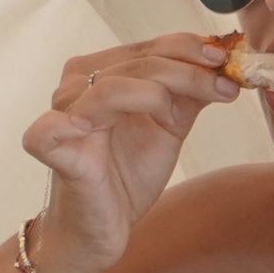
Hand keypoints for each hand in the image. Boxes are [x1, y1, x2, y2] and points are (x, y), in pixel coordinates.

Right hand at [22, 32, 239, 272]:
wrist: (105, 224)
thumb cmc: (129, 172)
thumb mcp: (170, 126)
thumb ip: (190, 95)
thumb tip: (226, 68)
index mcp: (105, 72)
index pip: (150, 48)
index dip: (189, 49)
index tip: (226, 60)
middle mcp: (80, 85)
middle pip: (139, 65)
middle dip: (188, 73)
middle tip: (225, 87)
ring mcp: (63, 116)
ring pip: (111, 89)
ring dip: (155, 96)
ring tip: (175, 119)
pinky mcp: (52, 150)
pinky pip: (46, 132)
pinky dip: (64, 125)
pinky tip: (85, 127)